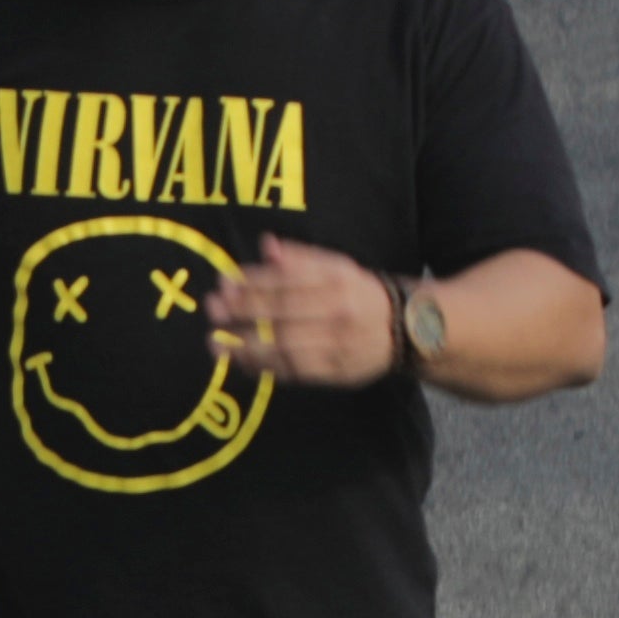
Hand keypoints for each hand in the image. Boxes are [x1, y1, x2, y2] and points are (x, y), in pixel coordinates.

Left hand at [203, 234, 412, 386]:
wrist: (407, 329)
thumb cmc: (360, 294)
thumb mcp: (339, 268)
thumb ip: (302, 258)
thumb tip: (266, 246)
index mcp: (339, 282)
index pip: (288, 281)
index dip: (253, 282)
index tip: (223, 282)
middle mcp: (338, 312)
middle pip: (282, 313)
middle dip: (243, 311)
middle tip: (212, 309)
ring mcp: (336, 344)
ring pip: (283, 346)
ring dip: (244, 346)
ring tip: (215, 343)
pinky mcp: (334, 371)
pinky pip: (292, 371)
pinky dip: (263, 367)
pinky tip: (241, 362)